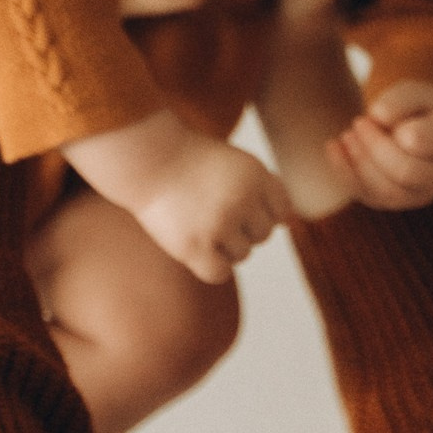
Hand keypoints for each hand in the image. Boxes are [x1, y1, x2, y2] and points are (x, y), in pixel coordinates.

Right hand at [66, 111, 291, 284]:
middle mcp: (244, 199)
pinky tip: (195, 247)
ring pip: (242, 254)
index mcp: (257, 175)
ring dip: (224, 246)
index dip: (260, 211)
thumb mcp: (234, 162)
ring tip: (199, 224)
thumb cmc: (189, 160)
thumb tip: (287, 221)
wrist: (145, 159)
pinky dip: (211, 265)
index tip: (236, 203)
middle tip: (212, 213)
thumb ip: (261, 187)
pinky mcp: (196, 247)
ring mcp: (220, 224)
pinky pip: (220, 273)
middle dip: (242, 229)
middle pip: (263, 235)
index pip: (282, 211)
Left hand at [329, 80, 432, 212]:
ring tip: (347, 134)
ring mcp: (415, 195)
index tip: (381, 113)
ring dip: (360, 161)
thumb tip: (377, 116)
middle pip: (406, 172)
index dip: (407, 133)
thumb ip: (400, 101)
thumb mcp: (415, 93)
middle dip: (376, 147)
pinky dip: (345, 172)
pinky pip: (366, 195)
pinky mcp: (388, 202)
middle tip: (359, 121)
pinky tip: (333, 146)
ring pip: (386, 190)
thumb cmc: (417, 108)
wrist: (419, 131)